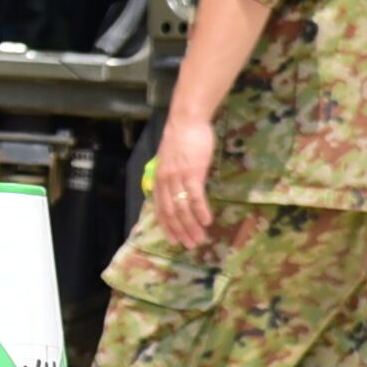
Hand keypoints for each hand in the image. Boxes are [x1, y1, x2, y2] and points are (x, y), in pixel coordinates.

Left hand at [149, 109, 217, 250]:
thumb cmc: (181, 139)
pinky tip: (207, 221)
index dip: (167, 226)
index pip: (160, 208)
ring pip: (183, 208)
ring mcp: (178, 178)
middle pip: (171, 212)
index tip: (174, 240)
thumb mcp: (169, 161)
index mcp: (159, 180)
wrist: (186, 121)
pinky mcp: (192, 172)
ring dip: (192, 225)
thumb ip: (170, 177)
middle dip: (181, 231)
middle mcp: (165, 181)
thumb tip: (175, 192)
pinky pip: (196, 196)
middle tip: (190, 245)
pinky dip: (200, 211)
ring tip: (200, 238)